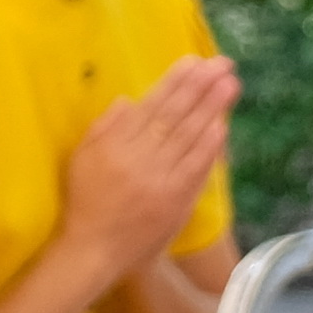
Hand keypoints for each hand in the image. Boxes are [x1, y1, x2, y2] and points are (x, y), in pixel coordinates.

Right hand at [56, 59, 234, 276]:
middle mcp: (139, 158)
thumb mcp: (82, 159)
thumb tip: (129, 100)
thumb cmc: (86, 202)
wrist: (94, 251)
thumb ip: (104, 128)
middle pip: (175, 115)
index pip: (151, 106)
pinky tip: (222, 125)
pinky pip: (195, 168)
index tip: (193, 61)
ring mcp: (160, 180)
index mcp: (115, 144)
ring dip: (212, 109)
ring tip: (230, 84)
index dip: (175, 82)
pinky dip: (209, 147)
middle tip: (222, 64)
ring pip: (189, 137)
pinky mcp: (175, 202)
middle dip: (200, 87)